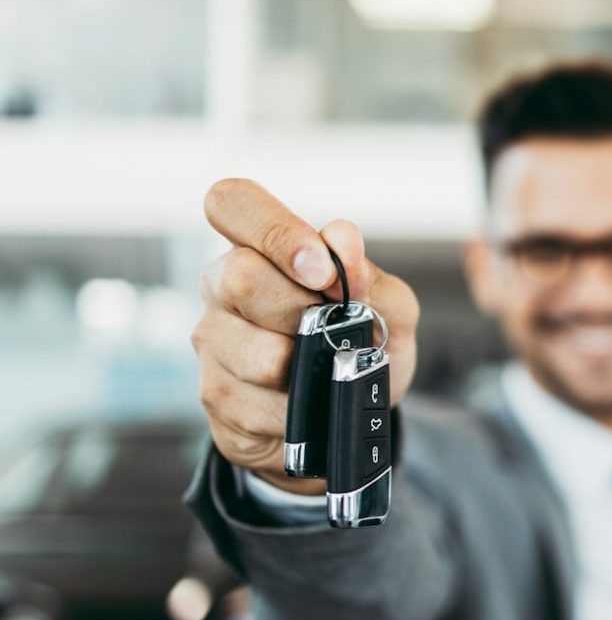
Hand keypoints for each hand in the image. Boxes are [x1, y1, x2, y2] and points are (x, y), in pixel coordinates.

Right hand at [192, 179, 419, 492]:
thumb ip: (371, 275)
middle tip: (334, 329)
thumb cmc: (360, 346)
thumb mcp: (389, 309)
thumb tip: (342, 243)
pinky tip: (306, 403)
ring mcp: (213, 342)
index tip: (321, 269)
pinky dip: (301, 409)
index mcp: (260, 247)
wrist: (347, 416)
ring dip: (308, 367)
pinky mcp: (216, 396)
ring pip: (256, 353)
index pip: (232, 202)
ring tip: (323, 369)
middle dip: (304, 310)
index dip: (275, 230)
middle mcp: (223, 285)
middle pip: (240, 277)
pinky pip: (259, 406)